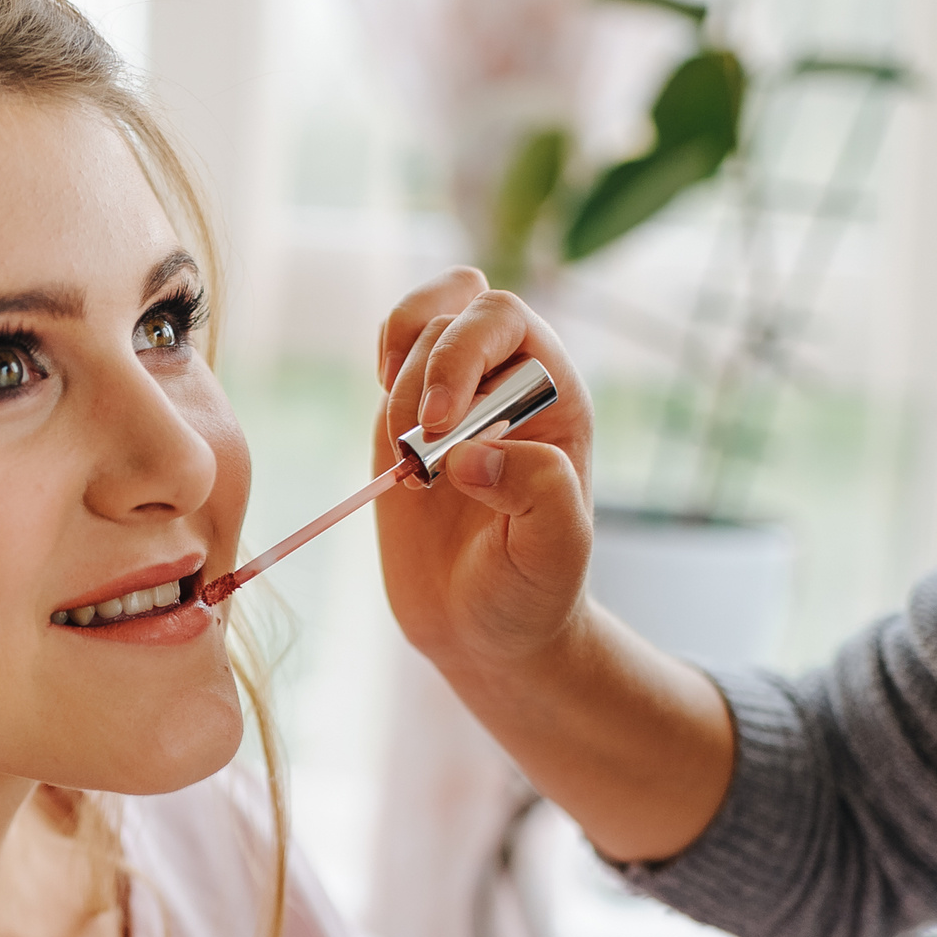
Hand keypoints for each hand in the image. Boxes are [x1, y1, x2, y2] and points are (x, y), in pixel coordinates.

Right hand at [373, 269, 595, 679]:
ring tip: (412, 461)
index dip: (463, 356)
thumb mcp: (553, 554)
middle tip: (420, 452)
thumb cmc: (530, 592)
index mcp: (556, 396)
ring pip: (420, 324)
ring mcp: (457, 391)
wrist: (481, 629)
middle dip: (427, 370)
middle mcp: (509, 380)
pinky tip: (393, 425)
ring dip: (399, 386)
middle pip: (461, 307)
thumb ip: (538, 493)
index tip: (439, 427)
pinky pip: (394, 347)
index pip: (506, 321)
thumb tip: (472, 453)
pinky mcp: (410, 413)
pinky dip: (381, 362)